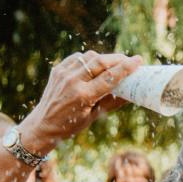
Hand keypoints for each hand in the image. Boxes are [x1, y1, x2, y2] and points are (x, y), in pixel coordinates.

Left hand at [19, 52, 143, 154]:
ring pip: (89, 56)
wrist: (43, 124)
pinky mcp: (58, 69)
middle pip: (100, 61)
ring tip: (113, 64)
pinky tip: (94, 65)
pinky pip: (78, 58)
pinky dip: (89, 60)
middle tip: (129, 60)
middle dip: (117, 58)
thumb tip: (132, 94)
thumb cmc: (71, 125)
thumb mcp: (94, 116)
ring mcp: (63, 73)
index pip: (109, 77)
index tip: (138, 61)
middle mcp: (72, 81)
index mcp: (83, 96)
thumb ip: (112, 102)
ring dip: (104, 58)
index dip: (126, 67)